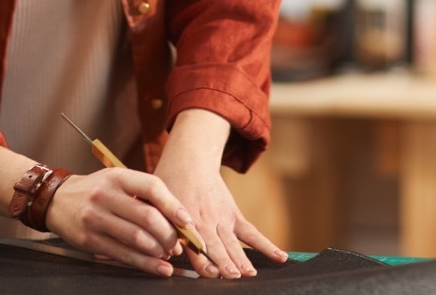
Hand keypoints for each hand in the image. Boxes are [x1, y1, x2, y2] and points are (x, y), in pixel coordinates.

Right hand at [43, 167, 195, 277]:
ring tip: (167, 254)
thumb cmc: (96, 190)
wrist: (56, 199)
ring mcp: (95, 218)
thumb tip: (176, 220)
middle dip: (168, 234)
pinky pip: (122, 254)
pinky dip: (144, 263)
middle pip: (147, 217)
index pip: (152, 187)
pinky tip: (158, 267)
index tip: (187, 221)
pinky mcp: (89, 240)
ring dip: (158, 250)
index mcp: (118, 177)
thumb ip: (143, 195)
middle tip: (177, 244)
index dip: (173, 205)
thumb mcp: (118, 181)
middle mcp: (105, 195)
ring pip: (136, 238)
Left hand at [154, 110, 288, 278]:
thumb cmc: (168, 184)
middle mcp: (206, 222)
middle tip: (232, 276)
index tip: (209, 272)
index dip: (201, 258)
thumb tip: (154, 250)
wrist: (190, 159)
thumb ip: (158, 225)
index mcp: (185, 220)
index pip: (194, 244)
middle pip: (216, 246)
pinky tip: (281, 258)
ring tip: (250, 274)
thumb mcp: (156, 202)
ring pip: (234, 243)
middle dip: (224, 262)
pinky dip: (267, 246)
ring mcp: (222, 219)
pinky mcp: (234, 216)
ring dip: (242, 259)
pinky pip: (252, 233)